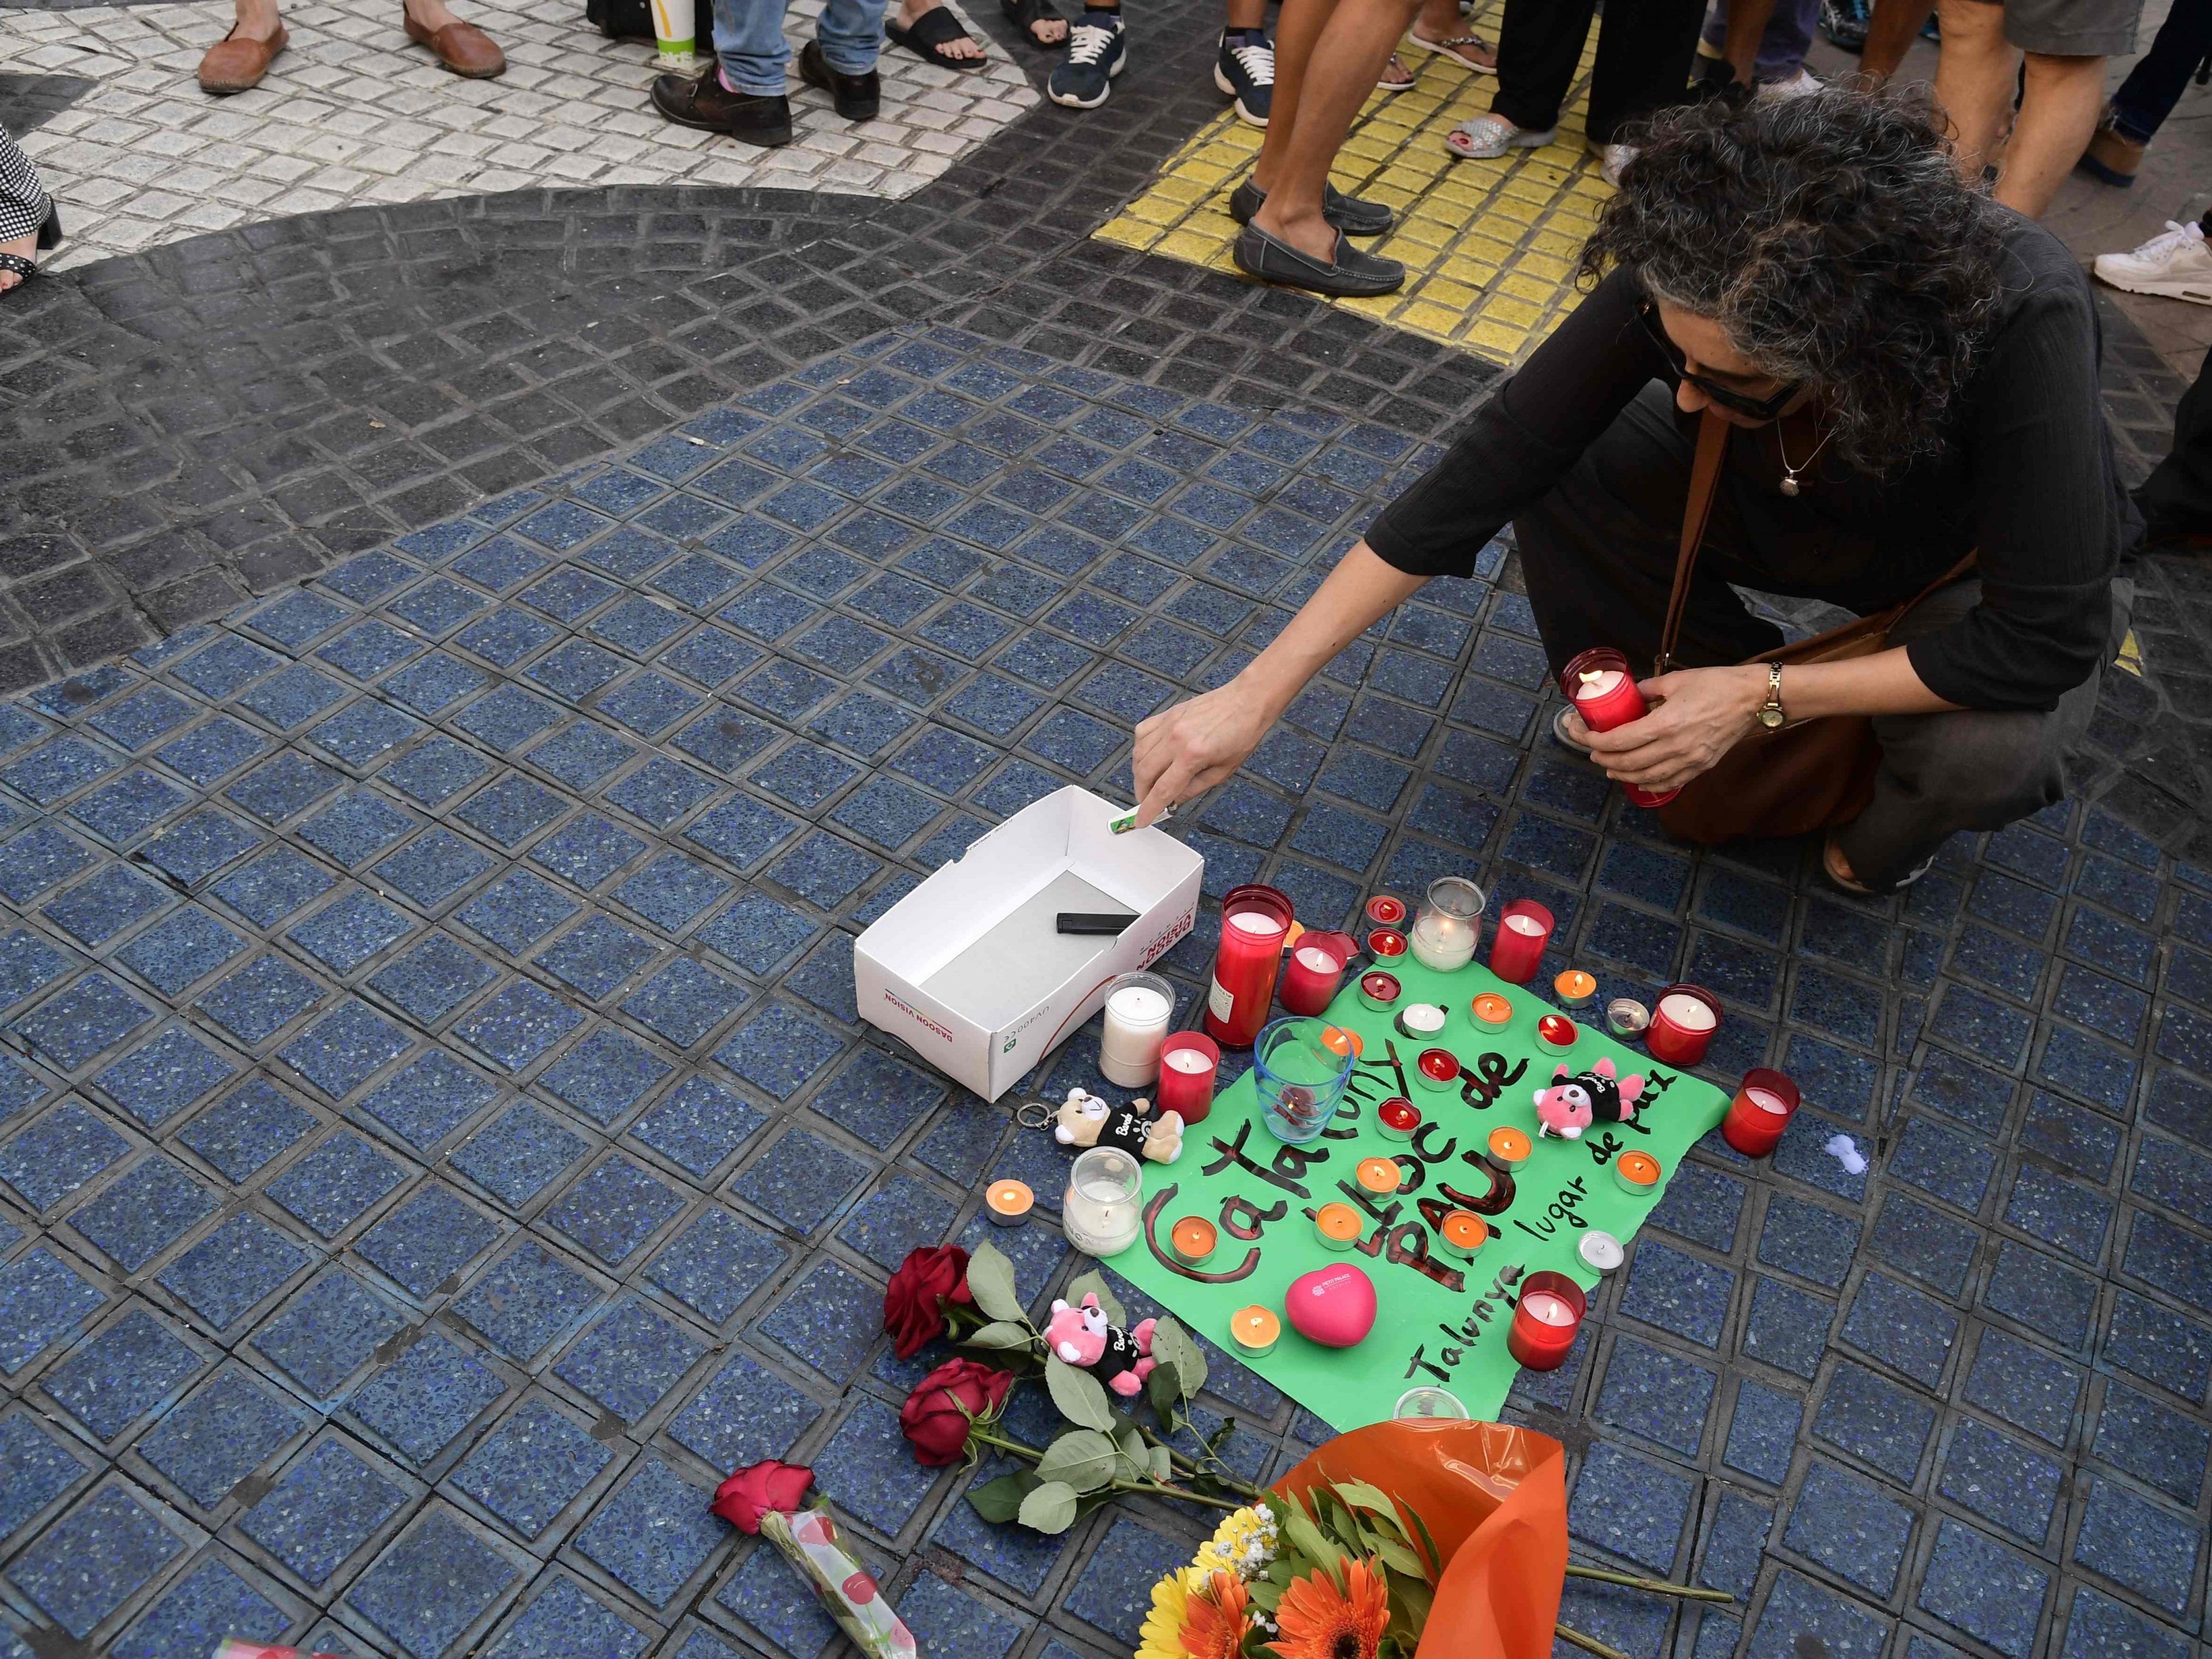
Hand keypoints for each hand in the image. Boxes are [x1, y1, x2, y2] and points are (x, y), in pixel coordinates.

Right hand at [1131, 679, 1278, 825]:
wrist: (1246, 701)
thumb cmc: (1241, 733)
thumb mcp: (1223, 771)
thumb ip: (1195, 788)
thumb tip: (1174, 800)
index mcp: (1193, 755)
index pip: (1162, 790)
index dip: (1149, 808)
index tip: (1142, 820)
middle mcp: (1176, 739)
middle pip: (1144, 773)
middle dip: (1142, 793)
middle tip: (1148, 801)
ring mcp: (1169, 724)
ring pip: (1139, 754)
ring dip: (1140, 773)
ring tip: (1150, 781)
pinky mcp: (1167, 714)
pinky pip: (1142, 733)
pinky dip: (1140, 749)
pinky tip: (1149, 756)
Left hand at [1581, 665, 1767, 793]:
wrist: (1753, 698)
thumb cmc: (1716, 684)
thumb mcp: (1676, 680)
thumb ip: (1647, 689)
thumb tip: (1630, 693)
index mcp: (1665, 723)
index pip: (1619, 740)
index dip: (1595, 741)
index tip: (1583, 735)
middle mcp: (1675, 747)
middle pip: (1628, 762)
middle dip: (1604, 759)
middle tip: (1592, 752)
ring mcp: (1689, 760)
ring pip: (1646, 777)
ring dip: (1623, 774)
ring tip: (1610, 768)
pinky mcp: (1701, 766)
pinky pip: (1670, 782)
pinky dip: (1649, 784)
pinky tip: (1639, 781)